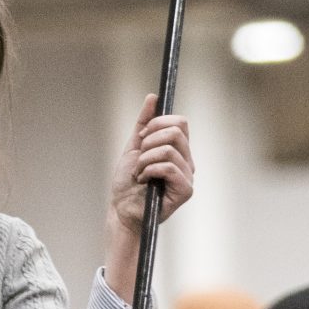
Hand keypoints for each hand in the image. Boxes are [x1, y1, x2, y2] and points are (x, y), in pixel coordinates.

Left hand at [109, 93, 193, 238]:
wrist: (121, 210)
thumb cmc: (127, 184)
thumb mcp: (133, 148)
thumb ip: (143, 123)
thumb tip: (153, 97)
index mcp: (178, 150)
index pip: (180, 122)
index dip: (156, 124)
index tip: (140, 138)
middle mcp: (187, 161)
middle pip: (177, 131)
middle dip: (149, 141)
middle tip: (139, 157)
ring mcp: (188, 176)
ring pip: (169, 149)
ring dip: (145, 159)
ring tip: (139, 173)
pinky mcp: (185, 190)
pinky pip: (169, 167)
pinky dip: (149, 170)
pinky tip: (143, 181)